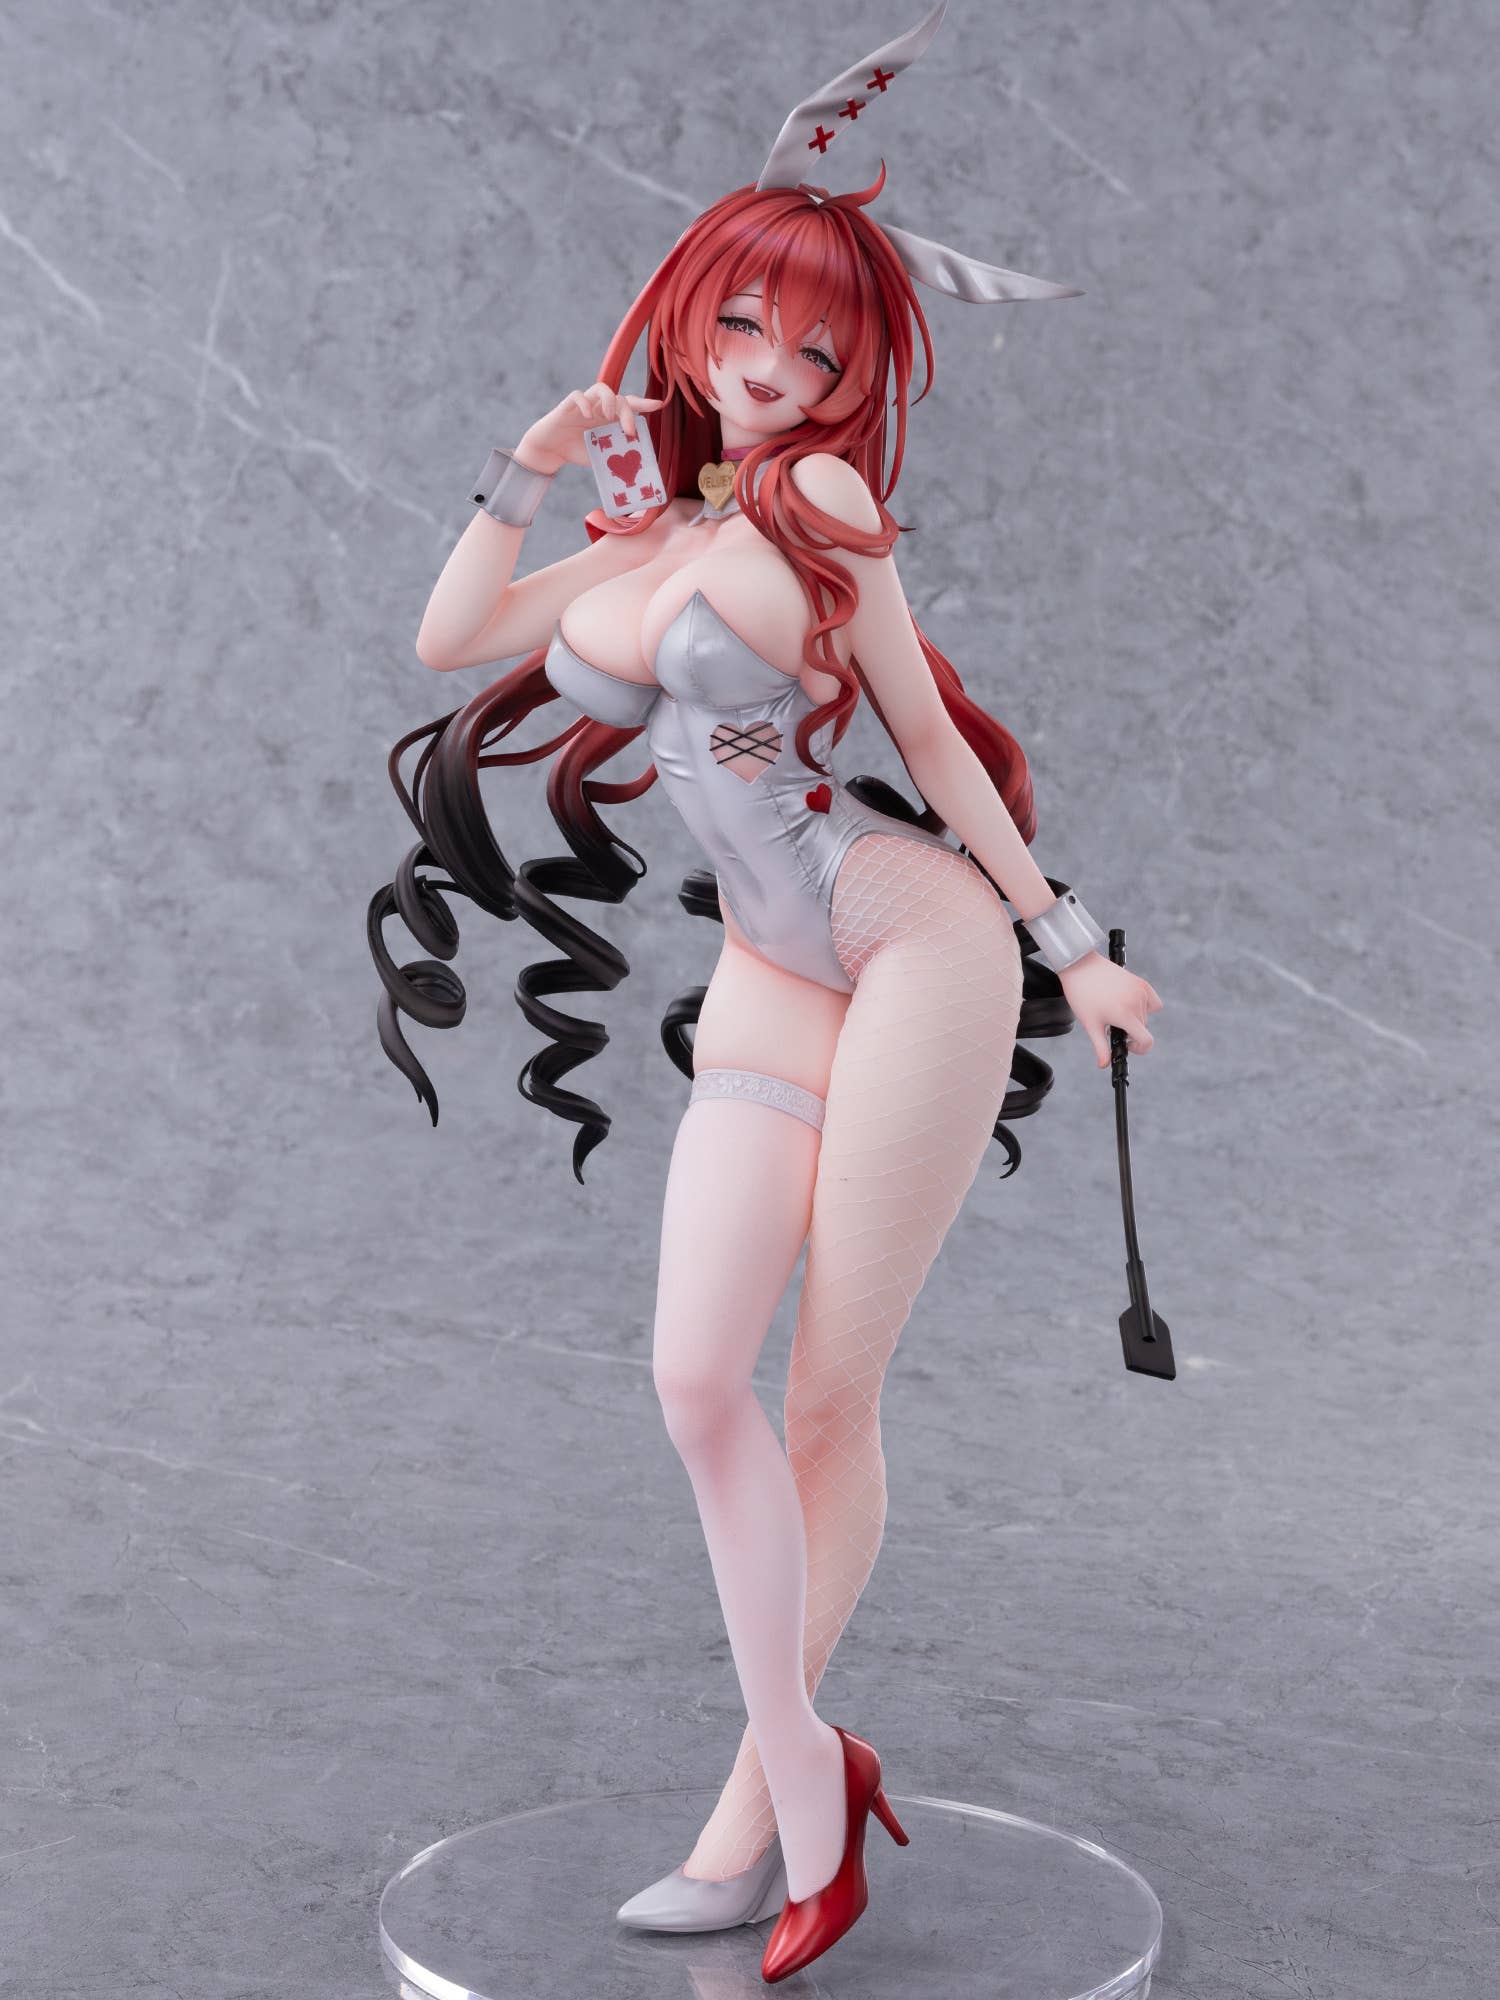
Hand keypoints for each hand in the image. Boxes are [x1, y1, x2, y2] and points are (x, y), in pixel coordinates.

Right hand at [517, 381, 665, 474]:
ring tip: (608, 417)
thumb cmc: (576, 451)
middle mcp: (598, 408)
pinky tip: (587, 415)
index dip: (644, 403)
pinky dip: (584, 403)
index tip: (659, 404)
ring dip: (609, 400)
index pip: (629, 405)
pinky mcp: (567, 406)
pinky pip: (577, 395)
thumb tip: (636, 464)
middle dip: (628, 412)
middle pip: (619, 397)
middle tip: (629, 432)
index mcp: (608, 418)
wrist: (550, 451)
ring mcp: (584, 405)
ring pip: (601, 388)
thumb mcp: (601, 455)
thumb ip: (615, 454)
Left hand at [1057, 951, 1162, 1067]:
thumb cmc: (1082, 996)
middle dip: (1129, 1030)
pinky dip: (1145, 1006)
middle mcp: (1136, 1003)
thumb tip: (1105, 1065)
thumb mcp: (1091, 1025)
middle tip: (1110, 1023)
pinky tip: (1129, 1004)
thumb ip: (1101, 1047)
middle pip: (1142, 1028)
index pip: (1146, 1041)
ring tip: (1115, 1010)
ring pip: (1145, 1016)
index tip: (1127, 1045)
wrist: (1080, 966)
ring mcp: (1140, 991)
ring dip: (1135, 1018)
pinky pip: (1153, 1001)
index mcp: (1125, 1015)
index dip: (1140, 1049)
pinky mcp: (1141, 982)